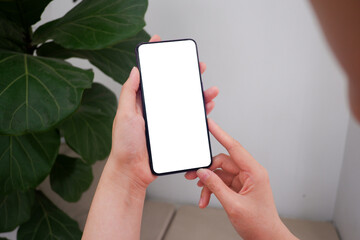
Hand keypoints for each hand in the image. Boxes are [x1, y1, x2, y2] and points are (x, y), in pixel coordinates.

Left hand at [107, 35, 218, 189]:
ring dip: (198, 94)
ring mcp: (164, 120)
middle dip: (185, 74)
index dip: (155, 59)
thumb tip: (135, 70)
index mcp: (140, 102)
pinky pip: (189, 119)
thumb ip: (129, 92)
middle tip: (197, 66)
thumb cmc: (124, 146)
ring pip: (184, 102)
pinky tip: (207, 107)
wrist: (132, 171)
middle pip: (172, 86)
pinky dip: (199, 112)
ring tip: (210, 89)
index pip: (150, 75)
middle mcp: (154, 109)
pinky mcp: (173, 132)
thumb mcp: (123, 115)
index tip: (161, 42)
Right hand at [185, 119, 296, 239]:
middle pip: (222, 162)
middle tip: (191, 176)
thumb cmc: (259, 224)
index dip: (221, 134)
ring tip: (201, 196)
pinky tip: (205, 198)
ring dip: (208, 184)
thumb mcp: (233, 205)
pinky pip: (221, 182)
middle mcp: (249, 173)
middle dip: (207, 171)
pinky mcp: (239, 187)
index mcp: (254, 172)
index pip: (234, 148)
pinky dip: (212, 189)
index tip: (211, 124)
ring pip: (220, 173)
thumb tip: (203, 173)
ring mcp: (244, 180)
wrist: (266, 238)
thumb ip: (216, 186)